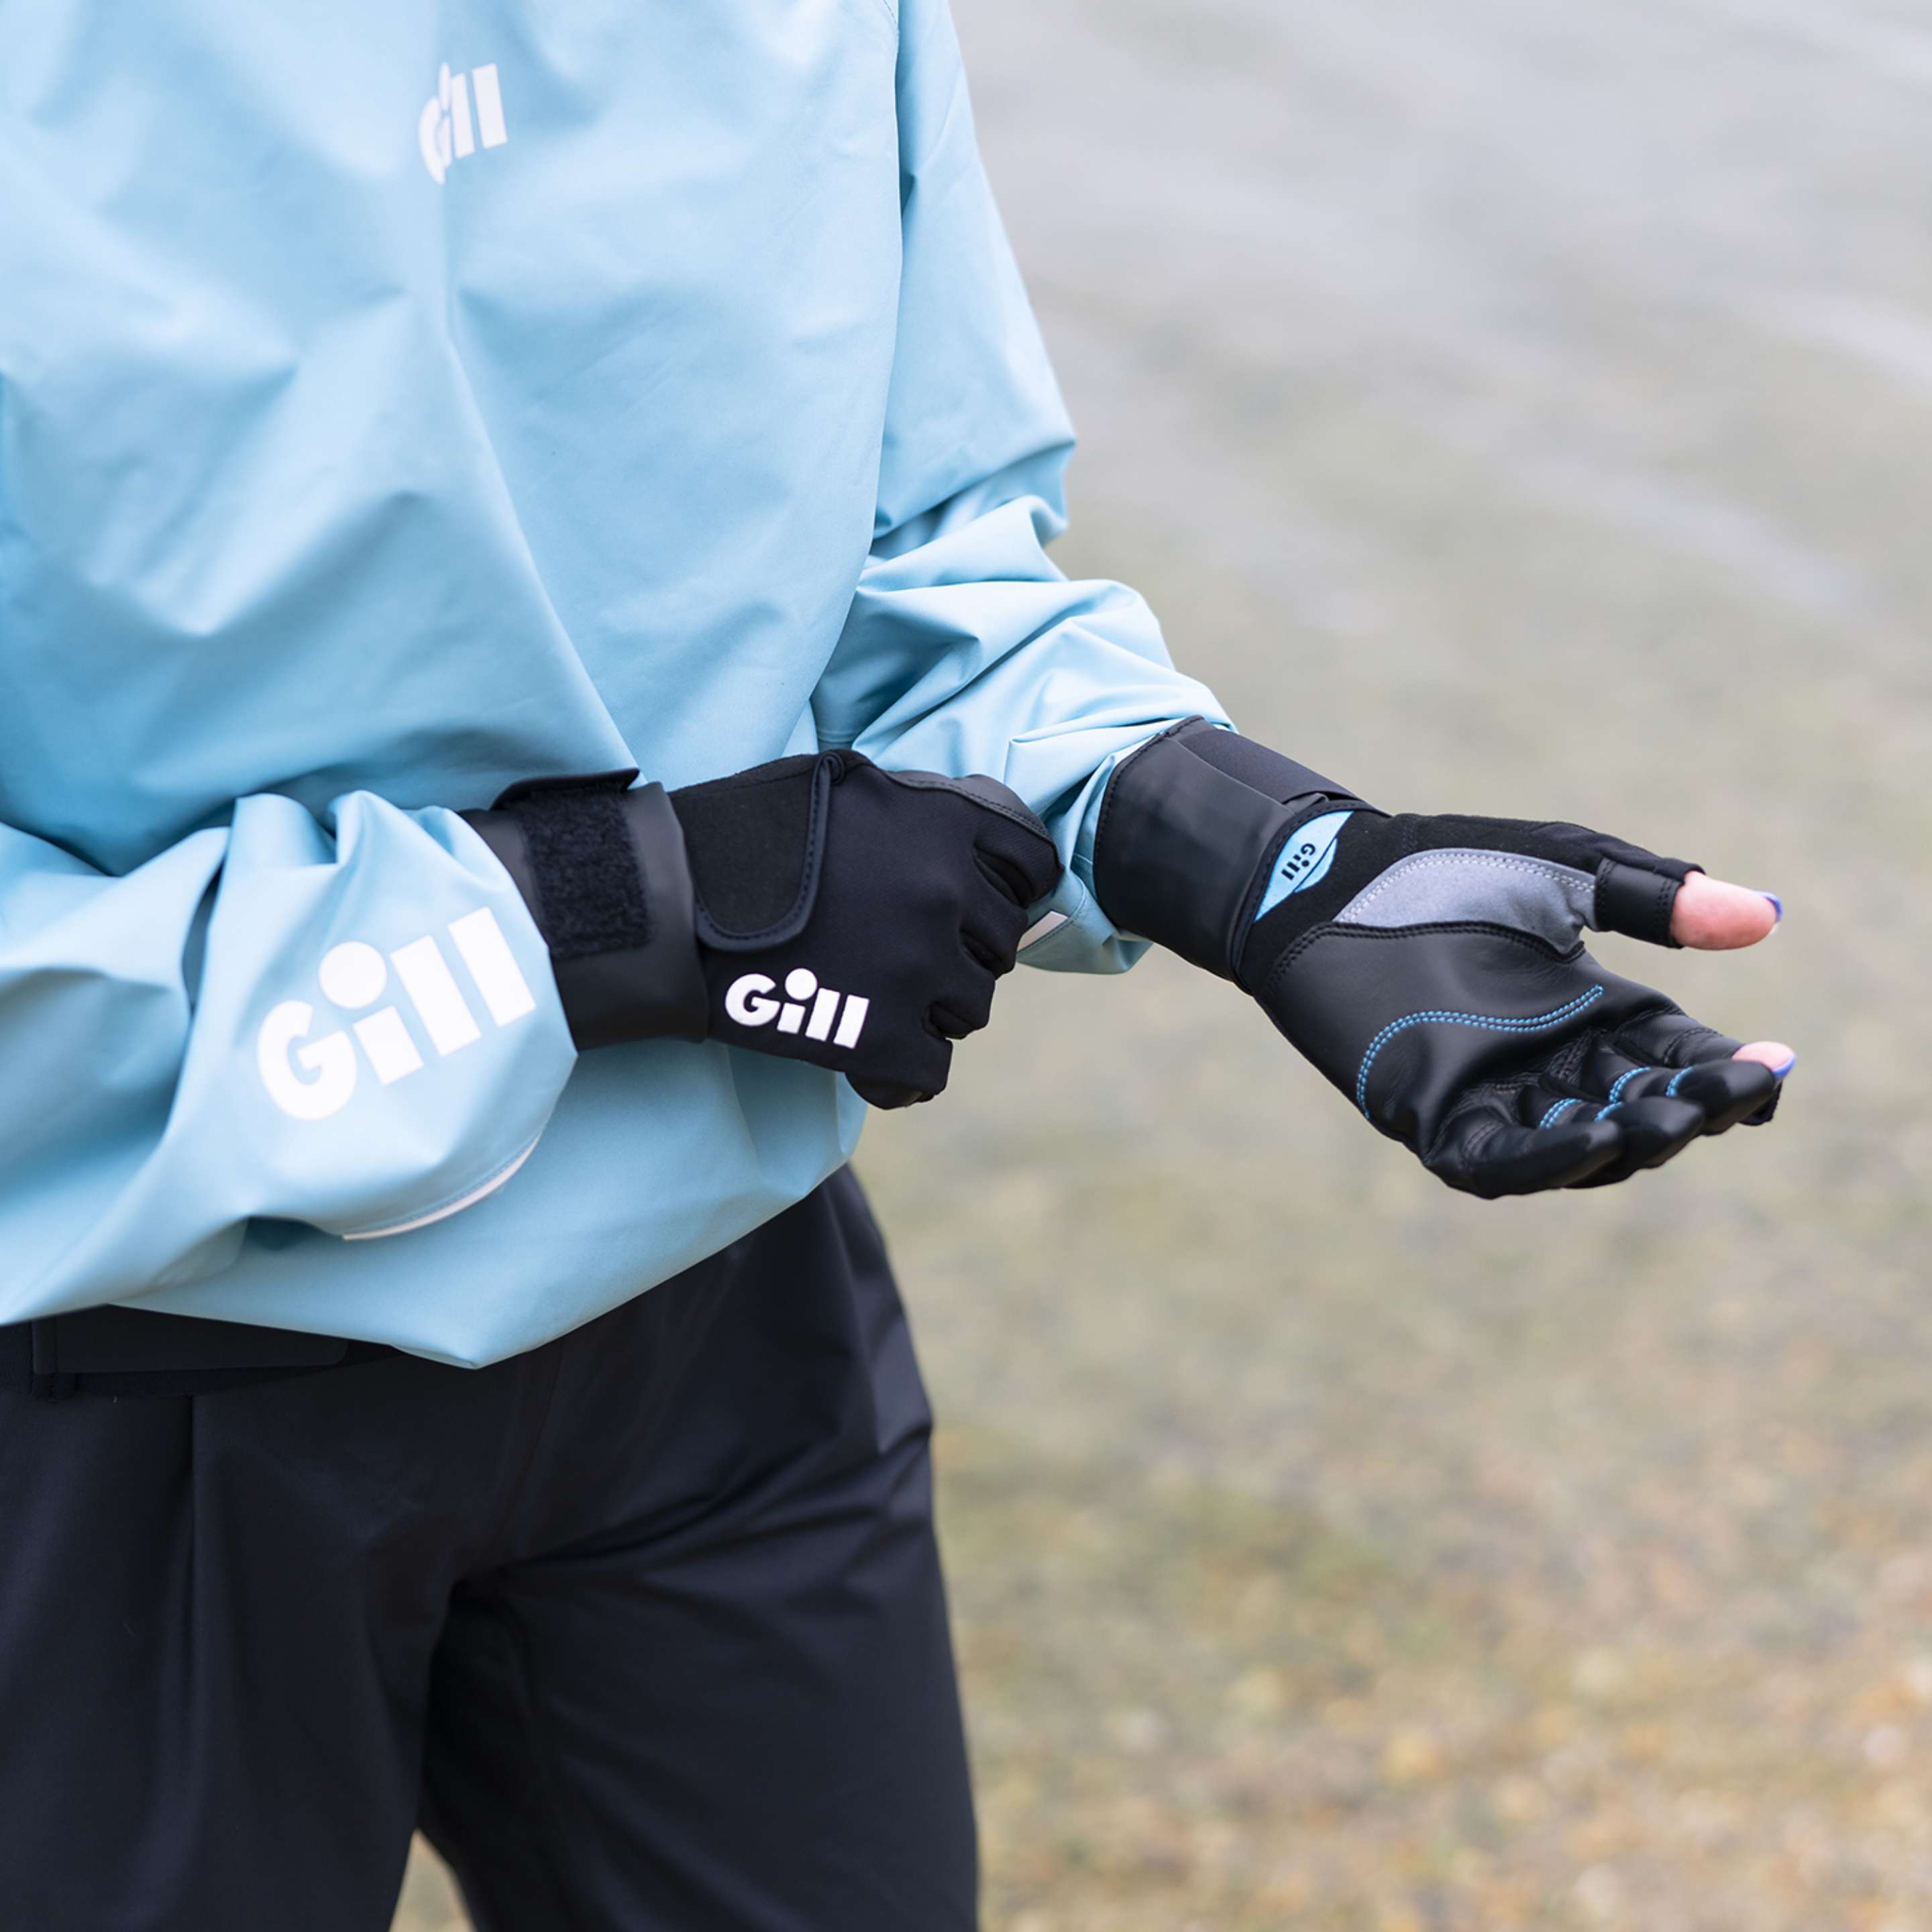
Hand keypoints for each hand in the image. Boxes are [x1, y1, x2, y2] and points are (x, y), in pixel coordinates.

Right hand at [671, 752, 1060, 1107]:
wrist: (666, 901)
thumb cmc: (744, 835)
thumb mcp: (845, 785)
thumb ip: (919, 812)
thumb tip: (974, 849)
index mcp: (944, 822)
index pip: (1031, 865)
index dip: (1006, 888)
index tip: (974, 904)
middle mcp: (946, 892)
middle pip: (999, 945)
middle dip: (961, 952)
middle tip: (904, 956)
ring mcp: (918, 967)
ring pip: (972, 1009)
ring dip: (934, 1009)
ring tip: (879, 1000)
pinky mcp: (881, 1034)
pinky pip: (931, 1070)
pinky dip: (905, 1071)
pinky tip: (870, 1058)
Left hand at [1093, 721, 1791, 1196]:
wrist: (1324, 876)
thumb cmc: (1438, 866)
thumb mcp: (1560, 870)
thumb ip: (1652, 897)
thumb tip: (1767, 916)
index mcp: (1592, 1011)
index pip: (1678, 1055)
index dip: (1728, 1071)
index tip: (1775, 1067)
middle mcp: (1551, 1064)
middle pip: (1642, 1107)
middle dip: (1691, 1106)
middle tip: (1731, 1093)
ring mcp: (1492, 1094)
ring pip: (1581, 1147)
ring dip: (1631, 1139)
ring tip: (1673, 1118)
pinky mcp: (1430, 1113)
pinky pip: (1496, 1161)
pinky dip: (1546, 1162)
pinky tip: (1595, 1143)